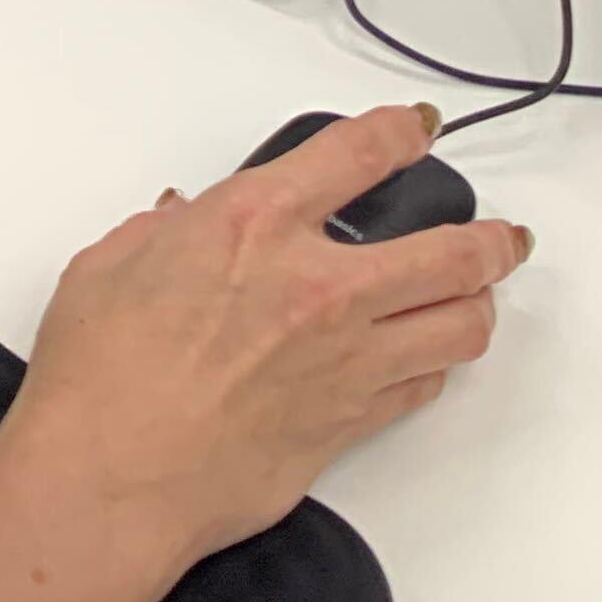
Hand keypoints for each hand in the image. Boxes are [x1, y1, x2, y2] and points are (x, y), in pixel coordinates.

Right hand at [0, 109, 530, 598]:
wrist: (114, 472)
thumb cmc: (101, 373)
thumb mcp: (111, 264)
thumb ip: (160, 232)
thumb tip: (180, 223)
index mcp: (253, 222)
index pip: (360, 154)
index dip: (401, 133)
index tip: (415, 129)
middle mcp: (318, 284)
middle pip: (452, 251)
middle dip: (490, 237)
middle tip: (499, 233)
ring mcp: (348, 359)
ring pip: (461, 325)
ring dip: (478, 303)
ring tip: (477, 295)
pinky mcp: (352, 422)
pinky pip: (425, 386)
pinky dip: (434, 366)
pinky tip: (422, 357)